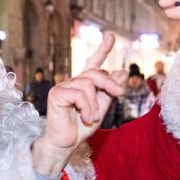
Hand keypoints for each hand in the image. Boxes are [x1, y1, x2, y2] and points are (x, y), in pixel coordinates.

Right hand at [32, 33, 124, 177]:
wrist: (66, 143)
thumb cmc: (80, 128)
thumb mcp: (101, 108)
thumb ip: (110, 91)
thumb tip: (122, 72)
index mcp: (83, 84)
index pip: (93, 63)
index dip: (102, 49)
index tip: (111, 36)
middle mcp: (72, 82)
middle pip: (95, 73)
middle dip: (110, 83)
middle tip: (120, 94)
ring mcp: (63, 86)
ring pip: (88, 84)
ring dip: (95, 104)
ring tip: (92, 118)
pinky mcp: (56, 94)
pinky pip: (79, 94)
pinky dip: (86, 107)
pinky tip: (85, 118)